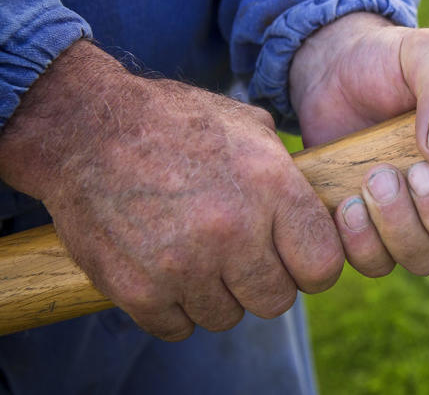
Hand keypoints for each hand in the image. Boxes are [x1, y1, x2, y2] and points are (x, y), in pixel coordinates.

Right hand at [0, 41, 343, 339]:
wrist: (85, 129)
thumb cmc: (173, 122)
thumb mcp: (247, 126)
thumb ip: (288, 173)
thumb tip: (319, 206)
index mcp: (271, 187)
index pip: (323, 266)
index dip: (312, 266)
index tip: (296, 259)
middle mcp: (233, 231)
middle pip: (277, 301)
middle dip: (264, 283)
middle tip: (240, 258)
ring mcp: (184, 265)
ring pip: (227, 317)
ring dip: (216, 295)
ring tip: (196, 255)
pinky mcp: (139, 290)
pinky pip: (178, 327)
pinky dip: (173, 307)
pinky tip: (165, 270)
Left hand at [290, 13, 428, 276]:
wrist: (331, 71)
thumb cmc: (393, 62)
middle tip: (415, 172)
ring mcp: (417, 222)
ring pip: (426, 260)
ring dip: (400, 227)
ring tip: (374, 177)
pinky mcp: (372, 233)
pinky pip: (376, 264)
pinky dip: (361, 241)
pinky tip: (347, 203)